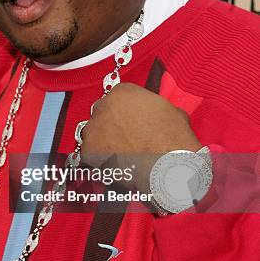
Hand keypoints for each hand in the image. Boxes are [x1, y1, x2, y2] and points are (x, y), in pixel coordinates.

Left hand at [80, 83, 201, 193]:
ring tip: (123, 153)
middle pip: (104, 112)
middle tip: (128, 136)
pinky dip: (101, 158)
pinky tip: (116, 163)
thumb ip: (157, 108)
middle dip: (113, 123)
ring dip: (105, 140)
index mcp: (123, 92)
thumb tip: (158, 114)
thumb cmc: (173, 140)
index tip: (133, 119)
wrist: (166, 168)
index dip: (128, 109)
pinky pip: (92, 152)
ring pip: (95, 132)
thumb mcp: (172, 113)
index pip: (120, 95)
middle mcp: (103, 106)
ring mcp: (92, 129)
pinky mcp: (87, 152)